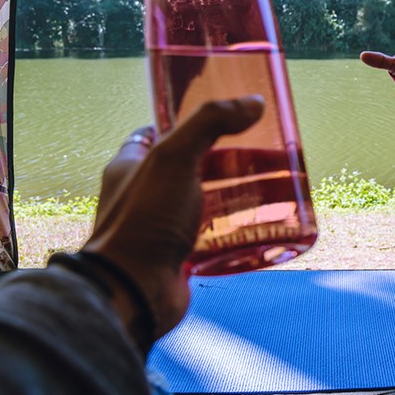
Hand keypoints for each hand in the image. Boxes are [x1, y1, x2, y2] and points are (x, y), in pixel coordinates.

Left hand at [82, 96, 263, 338]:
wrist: (134, 292)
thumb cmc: (144, 222)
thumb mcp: (175, 158)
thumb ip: (210, 124)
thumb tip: (252, 102)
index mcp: (129, 167)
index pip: (154, 134)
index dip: (183, 122)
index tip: (217, 117)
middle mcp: (141, 196)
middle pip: (185, 168)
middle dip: (217, 160)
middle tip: (253, 152)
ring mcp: (160, 227)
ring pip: (200, 202)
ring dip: (228, 195)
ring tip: (265, 185)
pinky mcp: (180, 255)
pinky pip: (210, 236)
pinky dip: (232, 229)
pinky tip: (257, 223)